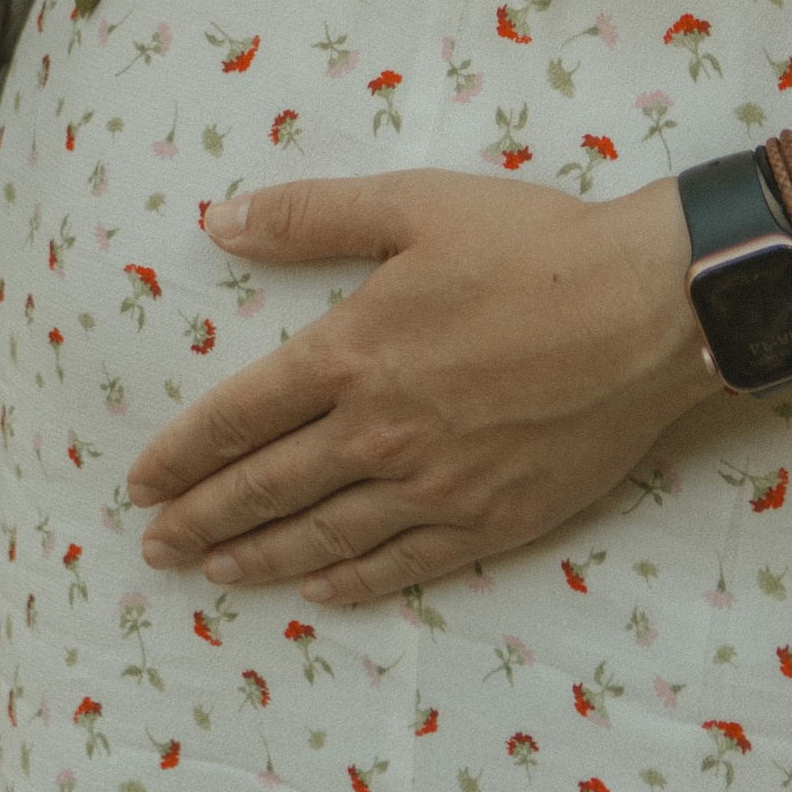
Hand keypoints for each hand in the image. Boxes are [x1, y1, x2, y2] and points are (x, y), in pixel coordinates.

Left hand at [124, 170, 722, 607]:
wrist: (650, 310)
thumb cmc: (532, 245)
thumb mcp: (412, 204)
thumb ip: (308, 217)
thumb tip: (216, 222)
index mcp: (351, 353)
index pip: (239, 416)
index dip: (183, 452)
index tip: (140, 480)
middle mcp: (380, 432)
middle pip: (267, 488)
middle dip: (202, 520)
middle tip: (154, 547)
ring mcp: (436, 486)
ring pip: (324, 534)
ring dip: (258, 558)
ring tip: (212, 573)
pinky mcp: (492, 519)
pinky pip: (402, 563)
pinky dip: (349, 580)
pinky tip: (318, 587)